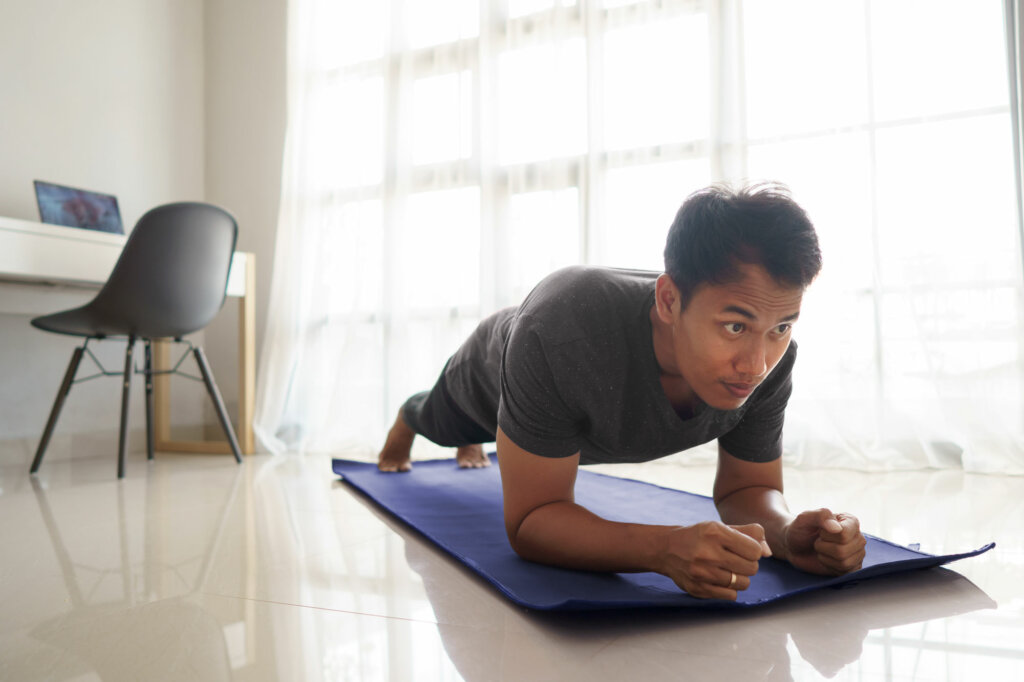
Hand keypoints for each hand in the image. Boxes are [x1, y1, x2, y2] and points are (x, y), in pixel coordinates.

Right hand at [658, 521, 772, 599]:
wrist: (666, 549)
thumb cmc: (699, 537)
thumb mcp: (721, 526)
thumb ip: (749, 534)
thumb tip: (768, 552)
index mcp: (715, 532)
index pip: (755, 551)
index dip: (753, 551)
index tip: (743, 549)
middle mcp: (707, 553)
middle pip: (751, 568)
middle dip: (747, 564)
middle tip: (735, 559)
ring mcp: (702, 573)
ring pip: (743, 584)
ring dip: (740, 578)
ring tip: (728, 569)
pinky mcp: (698, 589)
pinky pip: (731, 596)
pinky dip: (730, 589)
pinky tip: (719, 579)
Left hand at [783, 509, 865, 575]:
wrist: (795, 547)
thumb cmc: (800, 530)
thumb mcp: (804, 518)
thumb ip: (820, 516)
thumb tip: (837, 528)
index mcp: (850, 521)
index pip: (844, 534)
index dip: (826, 535)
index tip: (819, 531)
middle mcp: (858, 536)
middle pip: (843, 550)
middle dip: (823, 547)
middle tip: (818, 542)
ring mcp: (857, 553)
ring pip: (844, 562)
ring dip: (825, 557)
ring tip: (821, 550)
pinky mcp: (853, 567)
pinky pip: (845, 572)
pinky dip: (830, 567)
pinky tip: (826, 559)